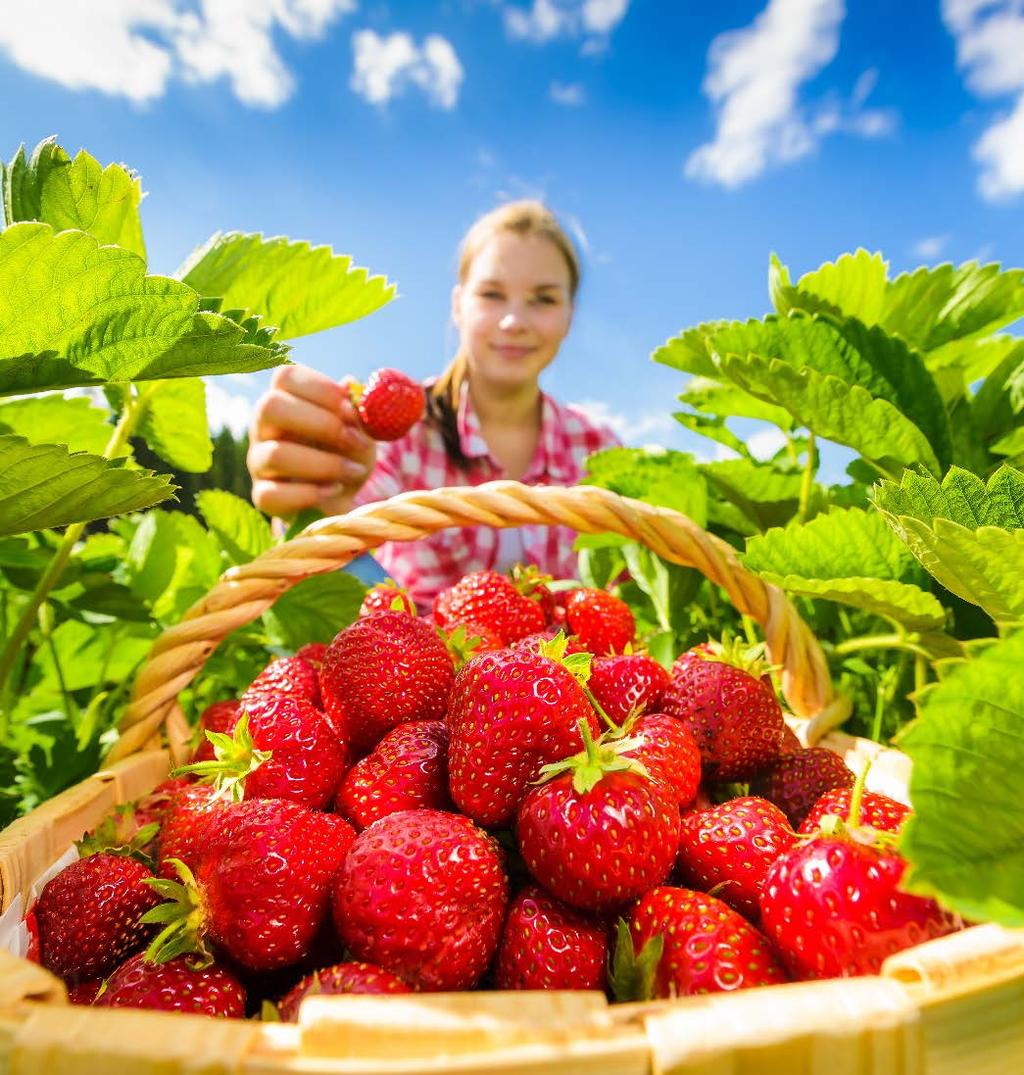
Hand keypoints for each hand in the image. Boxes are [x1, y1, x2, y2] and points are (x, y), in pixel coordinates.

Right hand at [248, 364, 376, 517]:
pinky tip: (335, 490)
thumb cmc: (349, 455)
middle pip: (271, 407)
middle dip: (321, 423)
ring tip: (355, 471)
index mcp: (287, 400)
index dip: (321, 388)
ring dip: (325, 464)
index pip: (286, 376)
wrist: (343, 499)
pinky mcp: (262, 495)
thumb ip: (357, 411)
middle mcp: (264, 426)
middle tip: (355, 440)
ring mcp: (258, 461)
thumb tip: (350, 384)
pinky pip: (273, 494)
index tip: (353, 409)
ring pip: (275, 454)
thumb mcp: (362, 432)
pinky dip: (310, 494)